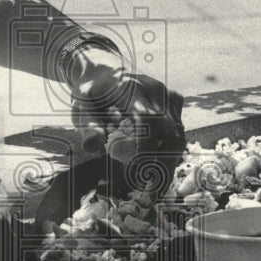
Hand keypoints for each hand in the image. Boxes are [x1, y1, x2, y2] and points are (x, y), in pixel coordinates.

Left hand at [68, 46, 184, 192]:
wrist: (104, 67)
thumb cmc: (91, 91)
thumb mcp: (81, 107)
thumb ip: (88, 126)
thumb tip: (91, 147)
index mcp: (131, 88)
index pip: (148, 120)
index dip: (146, 148)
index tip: (136, 173)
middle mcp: (155, 89)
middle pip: (170, 131)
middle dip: (163, 165)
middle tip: (152, 192)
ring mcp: (167, 94)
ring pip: (179, 133)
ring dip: (169, 161)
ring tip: (156, 185)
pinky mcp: (174, 99)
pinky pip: (178, 128)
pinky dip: (171, 149)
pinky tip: (157, 164)